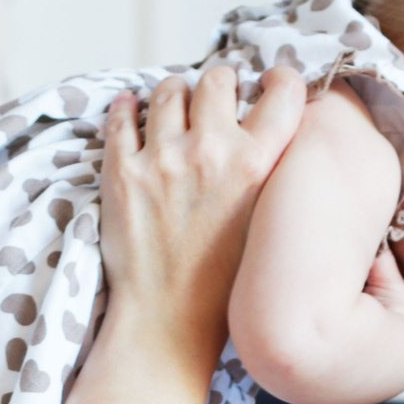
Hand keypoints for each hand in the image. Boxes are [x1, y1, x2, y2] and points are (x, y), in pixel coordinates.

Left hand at [98, 63, 306, 372]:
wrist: (169, 323)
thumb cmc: (224, 286)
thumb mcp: (266, 225)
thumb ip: (269, 175)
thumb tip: (269, 136)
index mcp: (257, 165)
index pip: (281, 93)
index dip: (279, 80)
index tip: (270, 83)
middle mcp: (212, 152)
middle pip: (217, 81)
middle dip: (219, 84)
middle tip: (217, 96)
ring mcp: (162, 159)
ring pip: (169, 92)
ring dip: (174, 95)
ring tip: (175, 107)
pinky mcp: (121, 172)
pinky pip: (121, 119)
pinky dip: (126, 110)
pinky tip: (130, 110)